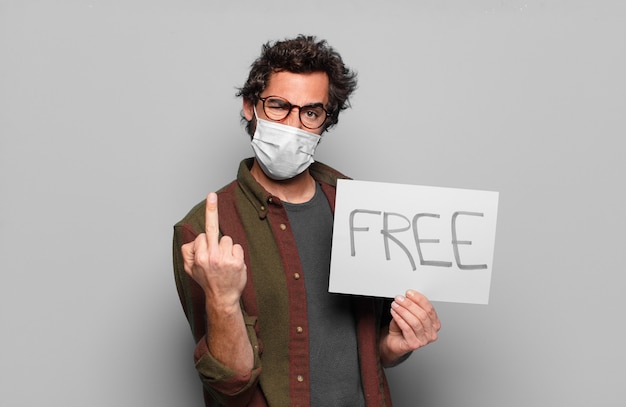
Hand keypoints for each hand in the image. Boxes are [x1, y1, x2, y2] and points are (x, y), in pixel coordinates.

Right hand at [181, 192, 246, 308]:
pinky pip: (237, 247)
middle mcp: (211, 256)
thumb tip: (194, 239)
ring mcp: (225, 258)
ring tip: (224, 262)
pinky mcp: (237, 261)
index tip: (205, 235)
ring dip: (226, 248)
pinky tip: (232, 264)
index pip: (203, 236)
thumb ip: (188, 252)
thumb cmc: (206, 281)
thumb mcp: (189, 269)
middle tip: (211, 195)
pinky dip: (236, 254)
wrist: (222, 298)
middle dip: (210, 209)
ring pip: (227, 239)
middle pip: (212, 228)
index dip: (205, 242)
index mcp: (198, 257)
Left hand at [380, 290, 440, 365]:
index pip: (430, 309)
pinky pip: (407, 328)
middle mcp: (431, 333)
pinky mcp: (414, 345)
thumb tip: (408, 296)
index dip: (419, 299)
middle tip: (399, 298)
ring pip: (415, 322)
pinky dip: (399, 318)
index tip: (409, 293)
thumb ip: (412, 307)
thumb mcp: (409, 314)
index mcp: (434, 324)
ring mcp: (424, 340)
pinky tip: (394, 313)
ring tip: (395, 305)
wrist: (395, 342)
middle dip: (409, 304)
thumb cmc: (403, 329)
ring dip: (403, 311)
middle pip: (422, 315)